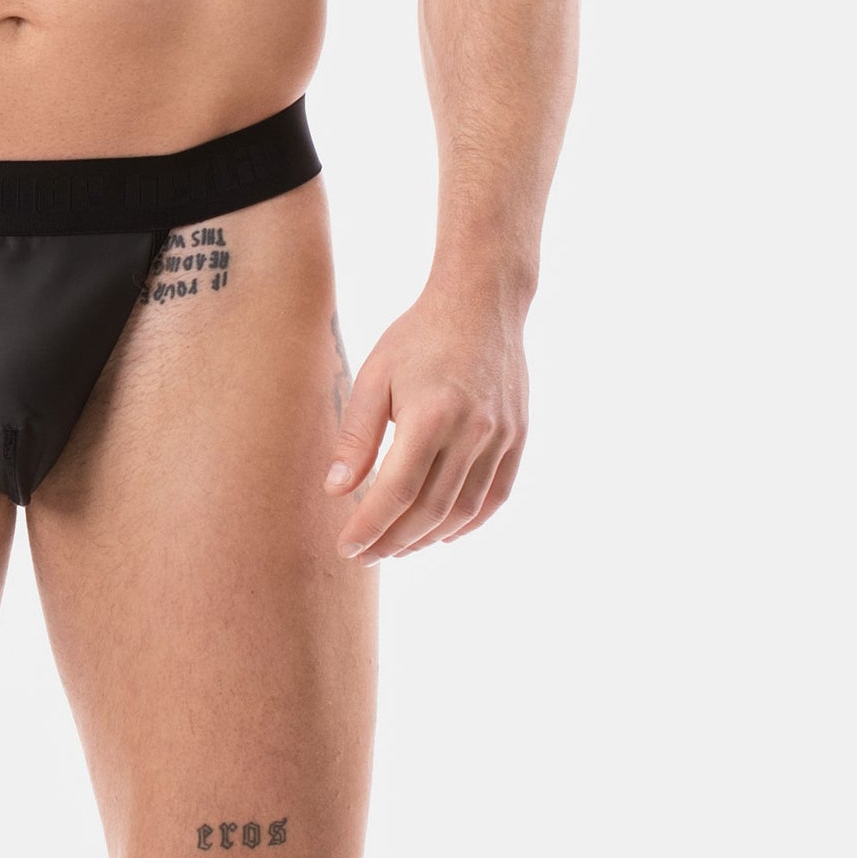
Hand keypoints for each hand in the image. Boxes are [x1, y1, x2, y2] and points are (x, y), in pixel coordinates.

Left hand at [323, 285, 528, 558]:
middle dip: (394, 541)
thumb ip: (357, 437)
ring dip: (429, 538)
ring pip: (464, 510)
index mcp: (430, 414)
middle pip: (431, 510)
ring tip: (397, 548)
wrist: (483, 302)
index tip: (347, 548)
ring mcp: (501, 436)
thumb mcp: (374, 375)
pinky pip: (496, 496)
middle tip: (366, 555)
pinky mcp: (518, 437)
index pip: (397, 491)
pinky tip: (442, 533)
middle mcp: (472, 431)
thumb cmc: (418, 335)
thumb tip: (337, 491)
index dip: (371, 527)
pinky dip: (469, 523)